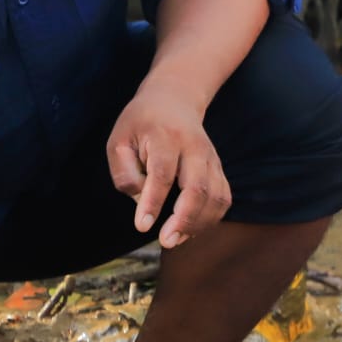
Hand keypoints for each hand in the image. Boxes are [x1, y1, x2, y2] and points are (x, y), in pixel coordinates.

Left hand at [106, 78, 230, 248]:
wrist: (174, 100)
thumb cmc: (140, 124)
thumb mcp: (119, 140)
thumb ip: (124, 173)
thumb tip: (141, 201)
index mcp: (166, 137)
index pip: (163, 173)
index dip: (153, 201)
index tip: (142, 225)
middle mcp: (195, 148)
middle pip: (198, 188)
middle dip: (184, 219)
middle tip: (166, 240)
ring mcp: (211, 159)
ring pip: (216, 197)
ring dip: (199, 224)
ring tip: (175, 239)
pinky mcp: (219, 170)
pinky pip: (223, 199)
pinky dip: (210, 219)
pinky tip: (190, 230)